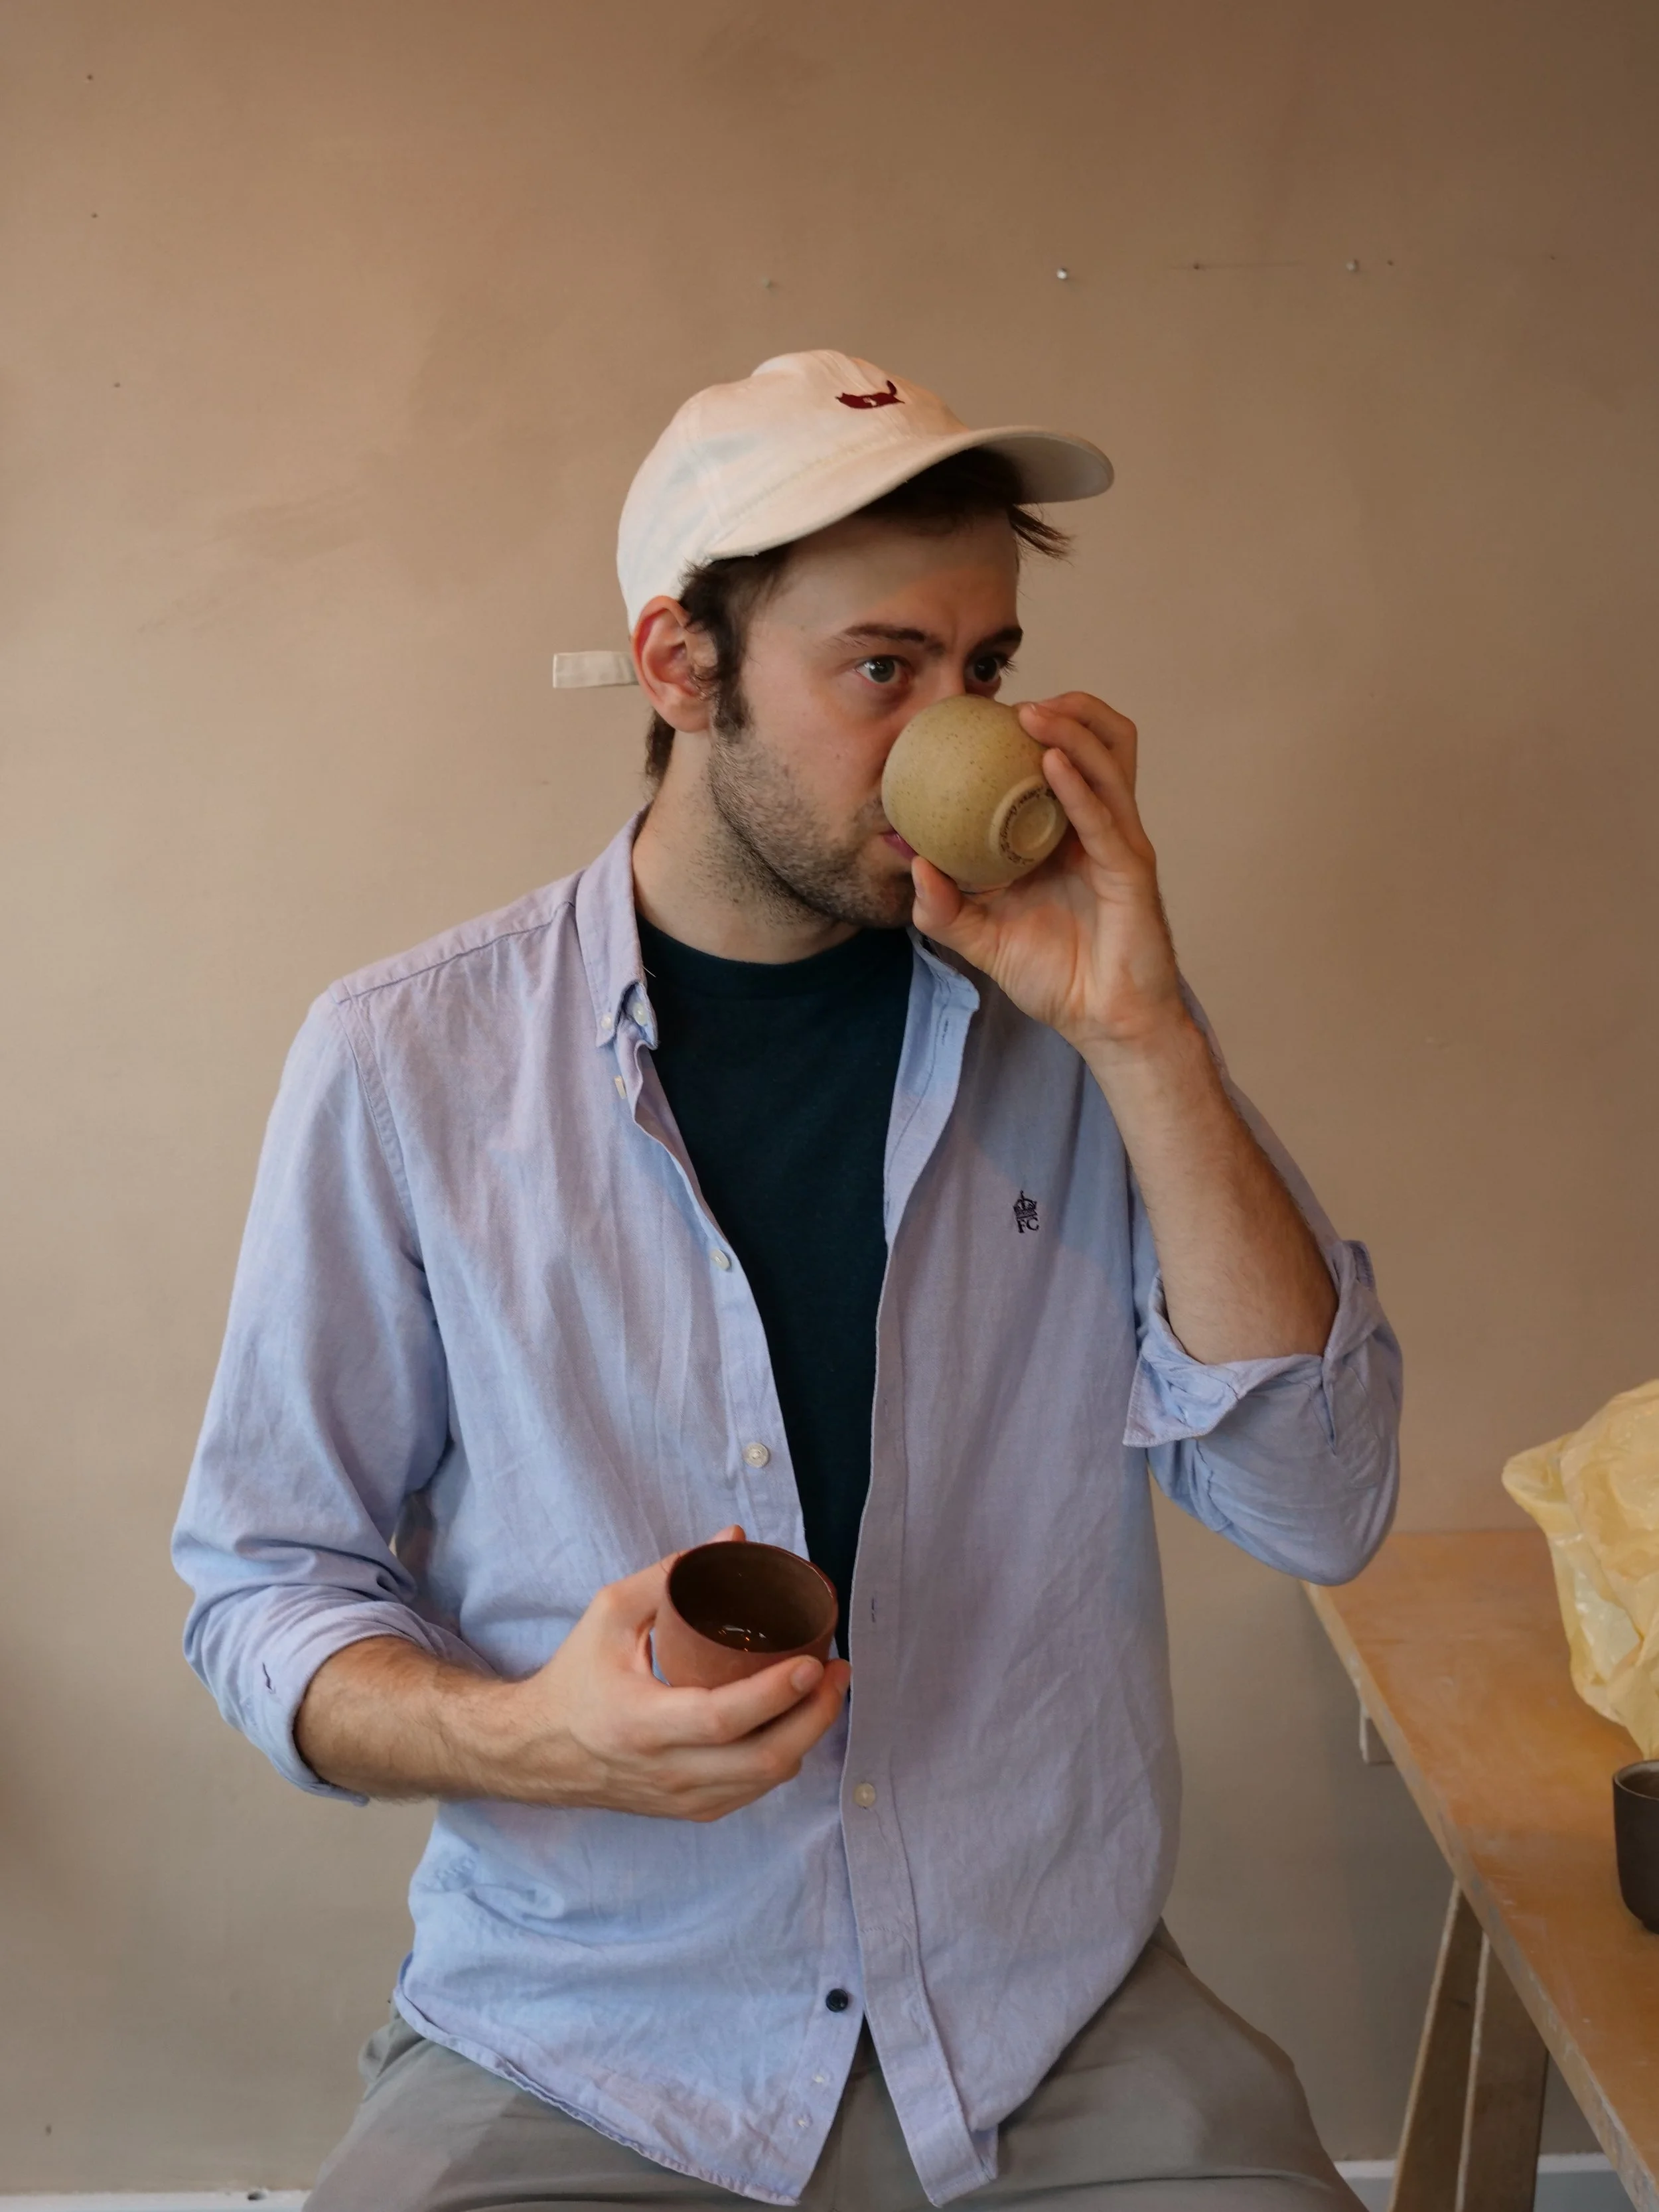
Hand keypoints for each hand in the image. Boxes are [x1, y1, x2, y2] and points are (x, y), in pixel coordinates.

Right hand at [485, 1528, 851, 1820]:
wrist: (535, 1750)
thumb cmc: (575, 1676)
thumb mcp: (610, 1614)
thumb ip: (671, 1575)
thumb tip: (732, 1541)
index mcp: (641, 1722)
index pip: (722, 1719)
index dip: (774, 1694)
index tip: (811, 1661)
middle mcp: (665, 1770)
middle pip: (763, 1760)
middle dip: (814, 1716)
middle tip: (837, 1670)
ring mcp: (681, 1798)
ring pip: (766, 1780)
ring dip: (808, 1736)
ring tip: (826, 1689)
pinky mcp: (689, 1810)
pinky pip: (752, 1791)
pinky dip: (782, 1758)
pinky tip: (795, 1723)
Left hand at [909, 693, 1188, 1056]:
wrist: (1102, 1023)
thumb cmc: (1056, 977)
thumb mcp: (983, 940)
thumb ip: (945, 908)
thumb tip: (913, 864)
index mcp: (1069, 836)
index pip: (1065, 762)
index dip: (1038, 730)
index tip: (986, 716)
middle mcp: (1100, 829)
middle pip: (1103, 743)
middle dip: (1068, 710)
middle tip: (1016, 703)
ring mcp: (1118, 845)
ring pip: (1110, 763)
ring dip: (1074, 729)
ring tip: (1033, 713)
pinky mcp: (1130, 870)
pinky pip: (1104, 816)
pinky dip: (1078, 784)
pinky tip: (1052, 762)